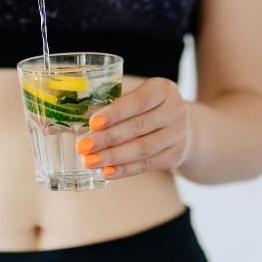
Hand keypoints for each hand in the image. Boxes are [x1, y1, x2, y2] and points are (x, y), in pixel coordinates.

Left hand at [75, 77, 191, 179]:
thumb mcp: (140, 96)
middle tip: (83, 146)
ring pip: (142, 149)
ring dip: (113, 157)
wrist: (182, 127)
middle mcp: (176, 110)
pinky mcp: (175, 156)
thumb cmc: (149, 109)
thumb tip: (80, 117)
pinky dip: (124, 170)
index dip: (115, 113)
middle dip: (107, 138)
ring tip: (90, 161)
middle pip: (138, 126)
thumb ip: (116, 102)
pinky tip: (106, 172)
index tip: (92, 123)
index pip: (138, 101)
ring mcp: (178, 135)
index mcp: (164, 89)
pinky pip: (146, 164)